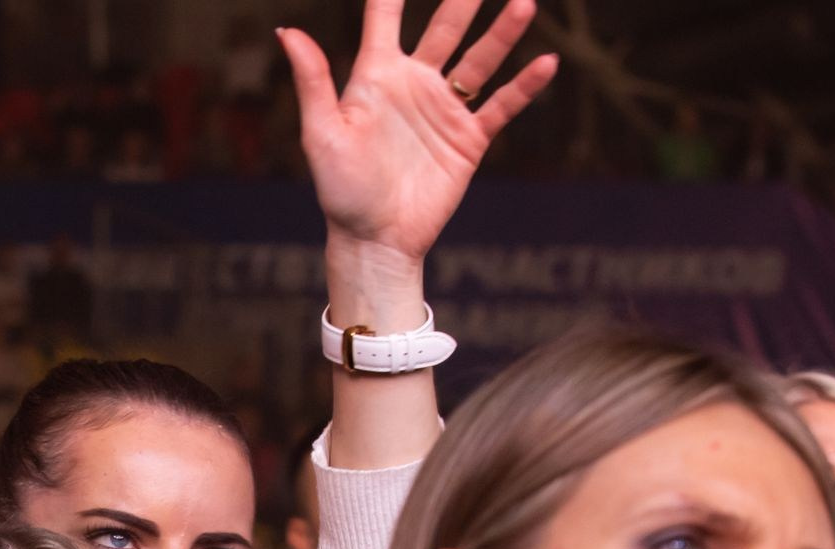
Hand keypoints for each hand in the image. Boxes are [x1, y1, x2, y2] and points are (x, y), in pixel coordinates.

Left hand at [282, 0, 556, 265]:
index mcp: (376, 75)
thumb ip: (313, 81)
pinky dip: (524, 86)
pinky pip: (501, 105)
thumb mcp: (322, 133)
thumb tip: (288, 31)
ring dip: (503, 31)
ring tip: (525, 2)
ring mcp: (444, 109)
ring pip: (480, 58)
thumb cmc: (340, 190)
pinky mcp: (468, 139)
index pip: (385, 15)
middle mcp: (414, 84)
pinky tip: (546, 63)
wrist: (374, 240)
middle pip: (445, 25)